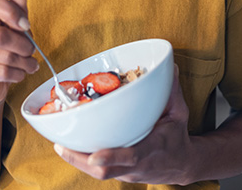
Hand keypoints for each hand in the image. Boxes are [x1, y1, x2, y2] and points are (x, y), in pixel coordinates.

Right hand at [0, 0, 37, 105]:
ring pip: (5, 56)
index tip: (26, 25)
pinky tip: (21, 74)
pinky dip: (18, 74)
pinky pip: (3, 72)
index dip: (11, 12)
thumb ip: (18, 11)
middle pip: (0, 35)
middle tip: (32, 50)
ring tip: (30, 64)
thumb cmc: (4, 47)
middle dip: (23, 45)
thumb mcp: (15, 27)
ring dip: (25, 62)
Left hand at [53, 64, 194, 185]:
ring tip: (59, 145)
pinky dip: (81, 160)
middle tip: (62, 145)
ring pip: (98, 173)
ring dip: (77, 160)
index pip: (132, 156)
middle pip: (106, 170)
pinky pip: (97, 170)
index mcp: (152, 150)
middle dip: (82, 160)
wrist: (182, 165)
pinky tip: (67, 148)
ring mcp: (127, 173)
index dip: (112, 156)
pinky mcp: (120, 173)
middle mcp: (137, 166)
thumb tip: (171, 67)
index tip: (95, 154)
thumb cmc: (177, 136)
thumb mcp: (179, 113)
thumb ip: (173, 92)